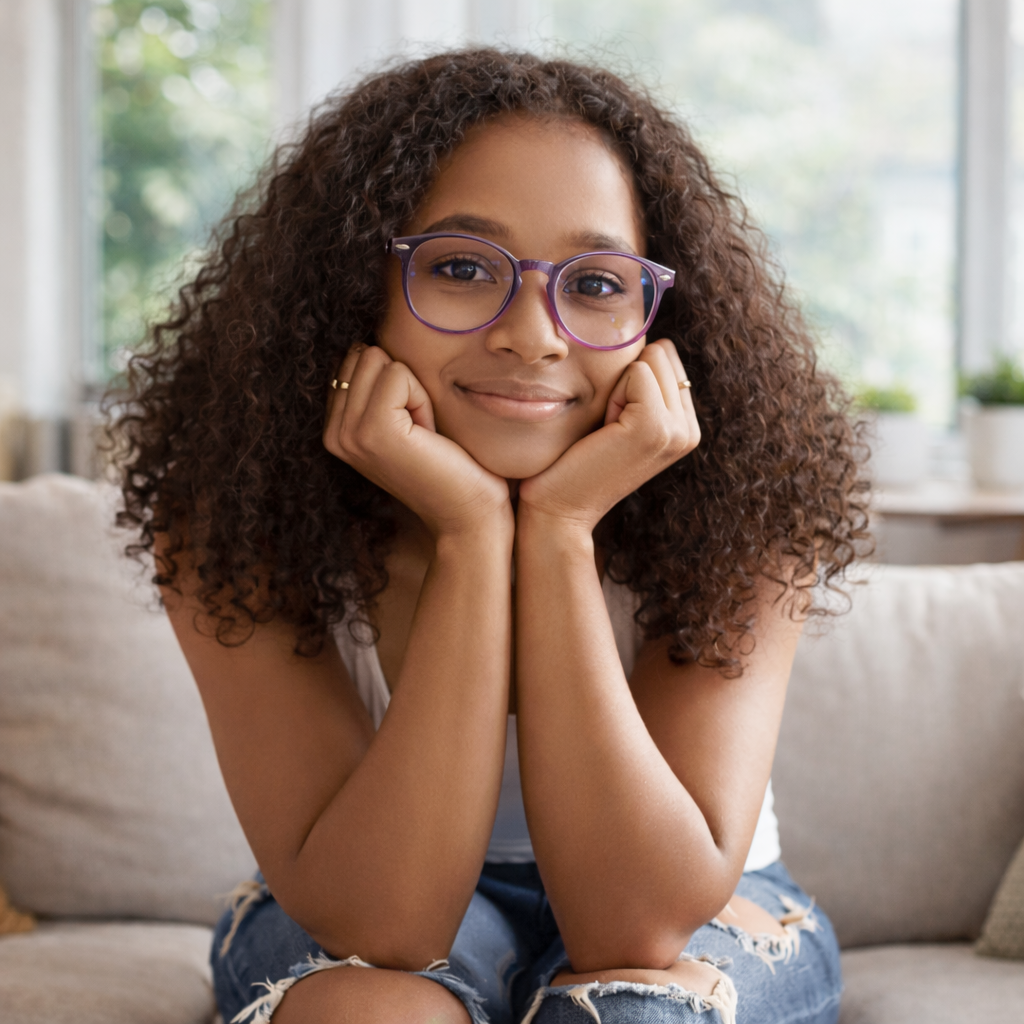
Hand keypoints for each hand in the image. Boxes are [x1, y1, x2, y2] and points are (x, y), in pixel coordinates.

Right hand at [323, 345, 512, 539]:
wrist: (469, 513)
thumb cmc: (449, 464)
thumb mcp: (405, 419)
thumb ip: (378, 387)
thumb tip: (368, 339)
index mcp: (336, 429)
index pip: (356, 359)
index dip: (396, 384)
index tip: (411, 427)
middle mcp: (333, 433)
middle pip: (365, 354)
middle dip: (403, 384)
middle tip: (420, 430)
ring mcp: (349, 433)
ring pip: (379, 359)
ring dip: (413, 391)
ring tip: (423, 433)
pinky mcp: (373, 430)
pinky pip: (398, 373)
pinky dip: (422, 399)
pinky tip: (427, 435)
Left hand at [517, 340, 699, 532]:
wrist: (559, 508)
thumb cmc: (573, 460)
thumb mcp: (615, 417)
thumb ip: (639, 385)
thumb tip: (640, 333)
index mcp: (685, 426)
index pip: (664, 357)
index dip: (627, 379)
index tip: (612, 423)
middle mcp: (690, 430)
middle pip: (660, 352)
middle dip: (625, 379)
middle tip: (607, 427)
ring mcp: (678, 431)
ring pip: (649, 358)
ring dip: (617, 387)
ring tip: (606, 430)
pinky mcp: (656, 427)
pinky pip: (637, 371)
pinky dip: (612, 394)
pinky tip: (605, 430)